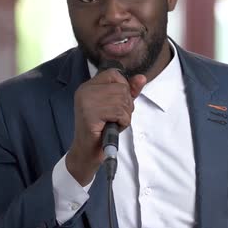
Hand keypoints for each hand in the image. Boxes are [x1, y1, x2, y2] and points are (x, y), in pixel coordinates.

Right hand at [66, 69, 146, 185]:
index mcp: (88, 86)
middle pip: (121, 88)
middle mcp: (85, 91)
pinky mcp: (90, 115)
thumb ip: (129, 91)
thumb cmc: (101, 130)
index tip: (118, 103)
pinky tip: (112, 128)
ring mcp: (86, 102)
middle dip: (126, 105)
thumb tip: (142, 78)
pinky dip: (122, 123)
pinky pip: (119, 112)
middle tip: (115, 118)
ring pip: (122, 101)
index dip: (123, 88)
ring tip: (113, 123)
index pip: (114, 74)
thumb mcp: (117, 107)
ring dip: (124, 116)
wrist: (87, 153)